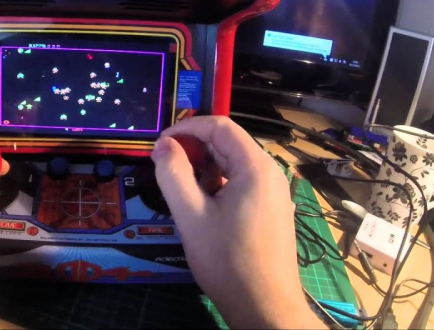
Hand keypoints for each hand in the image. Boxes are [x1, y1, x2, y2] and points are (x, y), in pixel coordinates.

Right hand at [151, 116, 322, 328]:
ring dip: (204, 169)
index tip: (160, 144)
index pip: (220, 126)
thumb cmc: (228, 261)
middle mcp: (270, 173)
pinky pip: (241, 183)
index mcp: (256, 167)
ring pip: (233, 164)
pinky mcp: (271, 209)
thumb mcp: (191, 216)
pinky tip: (201, 206)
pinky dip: (217, 184)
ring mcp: (273, 192)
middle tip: (164, 167)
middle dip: (193, 149)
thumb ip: (173, 175)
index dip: (187, 128)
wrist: (264, 306)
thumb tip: (161, 145)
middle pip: (228, 143)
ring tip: (180, 190)